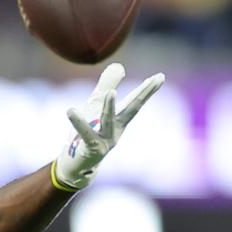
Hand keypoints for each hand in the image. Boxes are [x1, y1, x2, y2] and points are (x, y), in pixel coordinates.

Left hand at [53, 63, 164, 190]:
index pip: (135, 102)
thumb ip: (106, 86)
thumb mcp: (95, 107)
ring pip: (108, 121)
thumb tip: (119, 65)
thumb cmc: (87, 134)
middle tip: (156, 79)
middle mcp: (116, 130)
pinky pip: (85, 134)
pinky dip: (78, 123)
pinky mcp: (90, 148)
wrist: (76, 165)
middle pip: (131, 109)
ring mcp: (105, 141)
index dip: (147, 89)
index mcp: (119, 120)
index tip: (160, 76)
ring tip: (110, 92)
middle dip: (143, 94)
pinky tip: (70, 110)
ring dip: (109, 107)